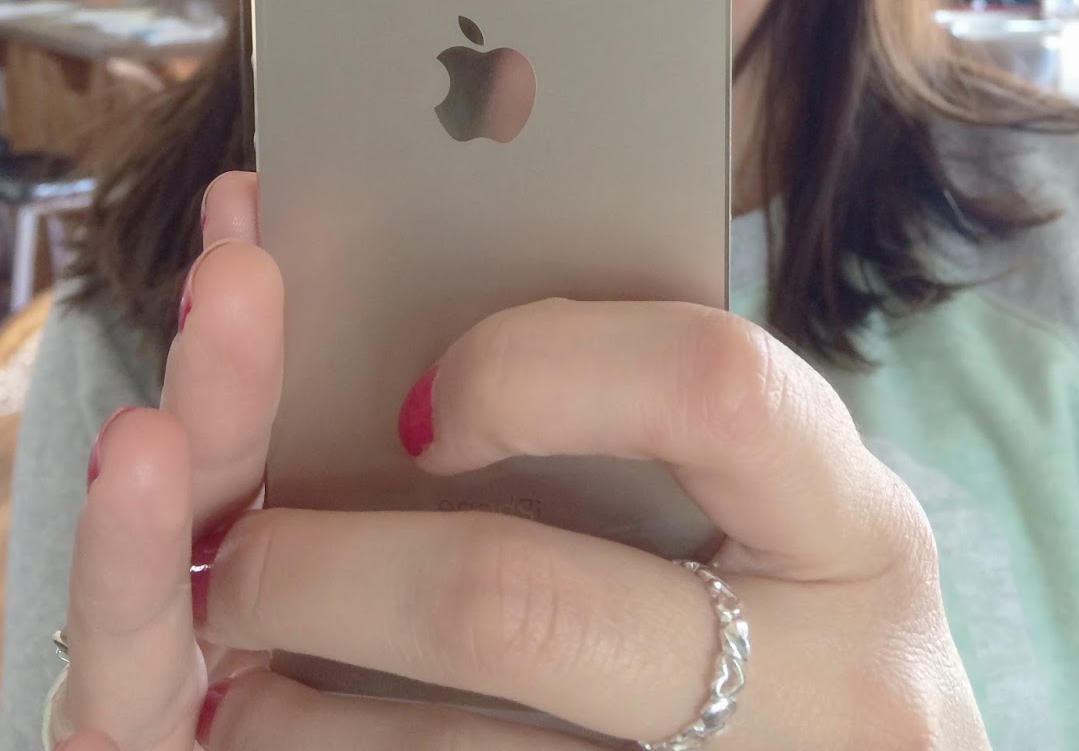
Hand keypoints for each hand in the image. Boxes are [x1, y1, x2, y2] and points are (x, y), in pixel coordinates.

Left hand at [62, 174, 989, 750]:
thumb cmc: (794, 631)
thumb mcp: (769, 523)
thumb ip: (641, 433)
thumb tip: (389, 366)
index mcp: (857, 529)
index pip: (708, 384)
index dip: (533, 369)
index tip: (414, 407)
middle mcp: (838, 692)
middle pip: (513, 603)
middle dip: (320, 571)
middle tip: (225, 555)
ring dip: (287, 717)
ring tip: (221, 680)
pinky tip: (281, 745)